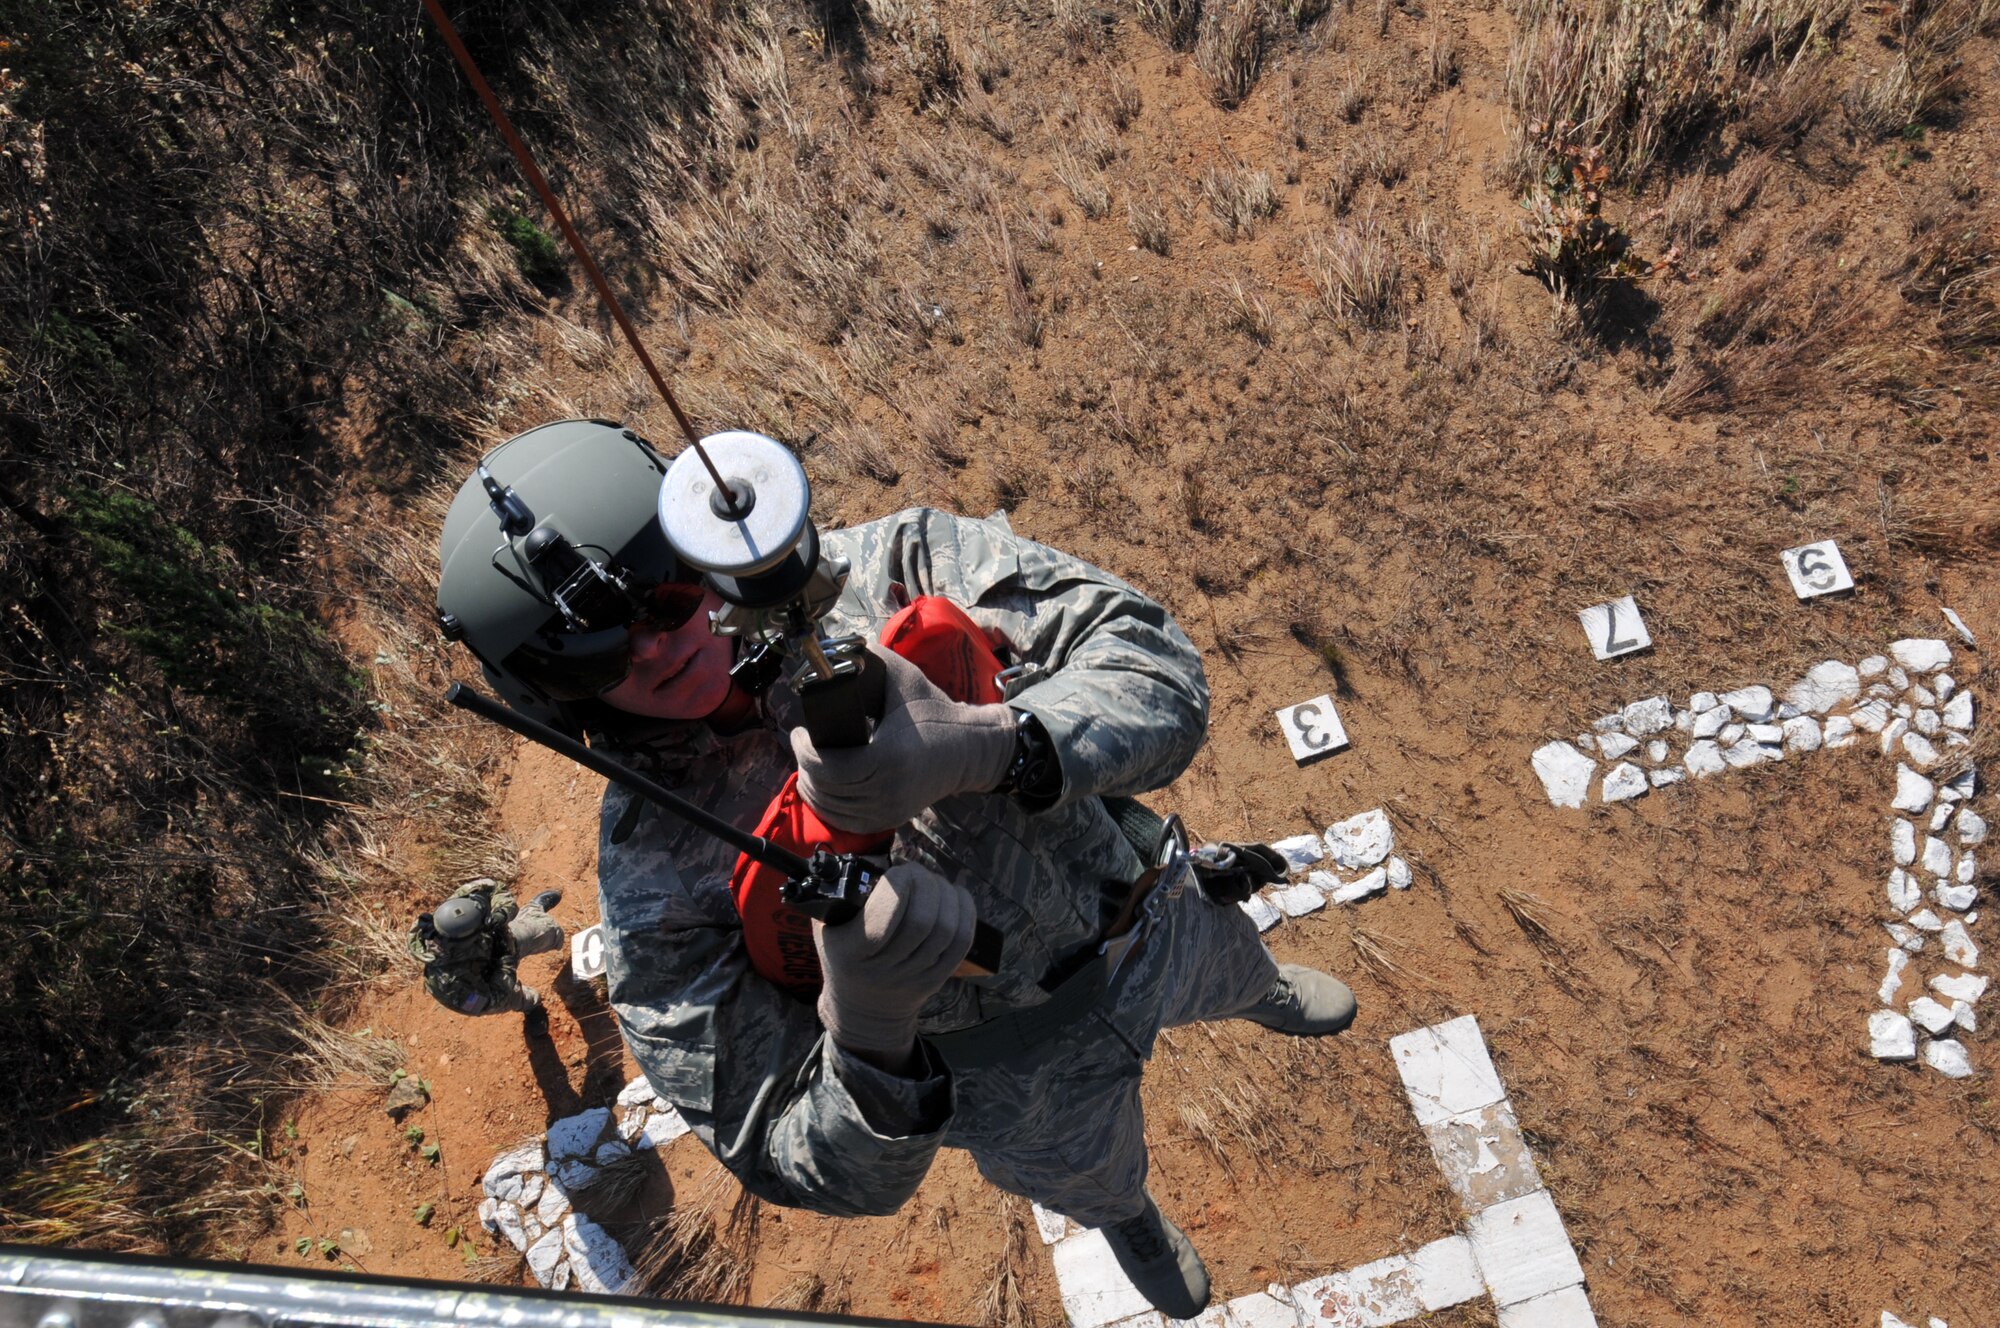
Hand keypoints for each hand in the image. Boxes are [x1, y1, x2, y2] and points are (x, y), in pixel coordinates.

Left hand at [792, 645, 1015, 832]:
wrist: (969, 749)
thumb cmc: (936, 712)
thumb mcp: (906, 680)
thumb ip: (873, 660)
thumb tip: (839, 649)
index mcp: (888, 757)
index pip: (830, 768)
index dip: (805, 753)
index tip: (799, 734)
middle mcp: (887, 789)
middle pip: (826, 789)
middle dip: (804, 767)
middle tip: (802, 746)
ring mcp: (890, 809)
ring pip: (832, 809)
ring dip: (812, 788)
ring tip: (809, 765)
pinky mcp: (891, 818)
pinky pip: (847, 822)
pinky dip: (828, 808)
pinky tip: (822, 790)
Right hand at [815, 863, 975, 1067]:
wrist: (861, 1007)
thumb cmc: (842, 953)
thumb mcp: (826, 925)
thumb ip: (842, 893)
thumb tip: (876, 858)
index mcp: (850, 952)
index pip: (885, 914)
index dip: (900, 884)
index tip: (898, 873)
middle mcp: (882, 970)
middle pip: (922, 920)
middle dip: (927, 885)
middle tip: (918, 874)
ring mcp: (912, 978)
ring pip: (946, 929)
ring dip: (946, 895)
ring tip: (936, 883)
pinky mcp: (935, 981)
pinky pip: (962, 943)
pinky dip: (965, 912)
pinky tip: (957, 895)